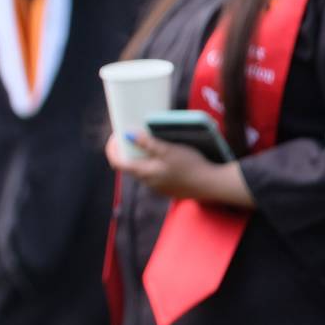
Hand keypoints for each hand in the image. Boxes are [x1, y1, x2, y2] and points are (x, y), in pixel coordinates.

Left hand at [106, 133, 254, 207]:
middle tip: (132, 137)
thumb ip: (148, 143)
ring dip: (142, 159)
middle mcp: (147, 182)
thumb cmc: (190, 165)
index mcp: (144, 172)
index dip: (112, 149)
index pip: (118, 162)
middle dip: (127, 152)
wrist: (211, 185)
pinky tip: (165, 158)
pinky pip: (156, 176)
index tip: (115, 137)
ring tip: (149, 145)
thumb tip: (128, 134)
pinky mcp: (169, 189)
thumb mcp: (168, 150)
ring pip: (143, 172)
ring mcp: (158, 188)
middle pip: (130, 166)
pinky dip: (154, 166)